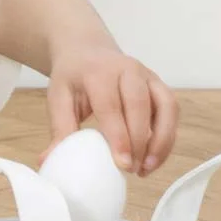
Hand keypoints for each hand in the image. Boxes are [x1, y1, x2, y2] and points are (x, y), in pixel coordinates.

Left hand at [42, 43, 178, 176]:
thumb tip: (49, 161)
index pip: (112, 105)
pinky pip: (171, 110)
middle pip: (141, 106)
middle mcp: (129, 69)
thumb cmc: (73, 76)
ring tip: (148, 168)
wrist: (88, 50)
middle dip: (141, 142)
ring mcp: (148, 75)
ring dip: (162, 140)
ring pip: (166, 106)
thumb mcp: (58, 97)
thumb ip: (59, 128)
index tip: (123, 164)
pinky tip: (154, 157)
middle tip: (133, 170)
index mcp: (99, 71)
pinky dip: (167, 136)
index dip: (119, 137)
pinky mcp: (159, 84)